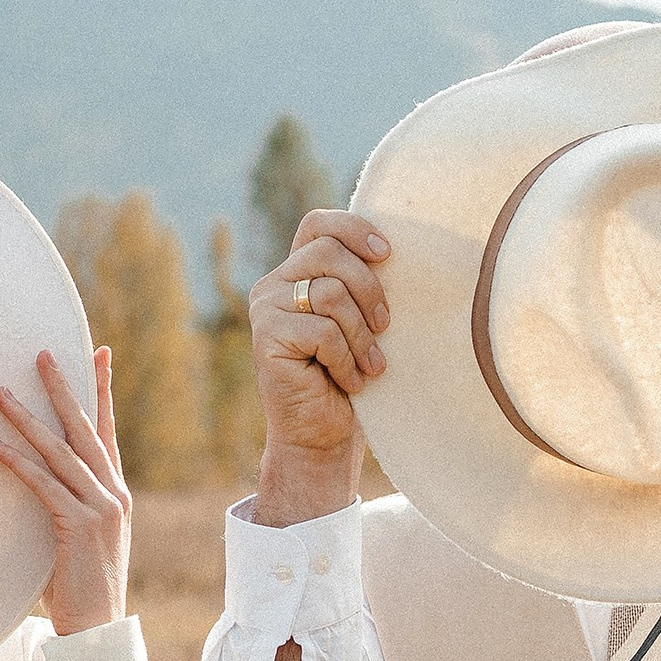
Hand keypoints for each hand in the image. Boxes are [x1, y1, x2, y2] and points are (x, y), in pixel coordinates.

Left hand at [0, 348, 130, 634]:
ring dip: (27, 419)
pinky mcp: (80, 527)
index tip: (99, 352)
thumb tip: (35, 480)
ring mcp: (101, 509)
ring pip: (61, 452)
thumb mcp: (78, 538)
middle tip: (42, 353)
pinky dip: (17, 462)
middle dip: (64, 387)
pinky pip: (43, 485)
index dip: (102, 390)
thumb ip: (66, 506)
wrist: (99, 630)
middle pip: (86, 428)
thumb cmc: (79, 588)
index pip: (107, 431)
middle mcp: (114, 494)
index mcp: (116, 493)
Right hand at [249, 208, 391, 524]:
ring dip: (361, 335)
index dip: (353, 228)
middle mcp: (274, 284)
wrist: (323, 436)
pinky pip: (321, 331)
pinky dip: (346, 359)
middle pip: (329, 254)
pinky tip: (350, 381)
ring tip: (371, 366)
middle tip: (387, 327)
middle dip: (370, 289)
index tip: (388, 254)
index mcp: (297, 272)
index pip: (318, 224)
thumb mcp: (362, 322)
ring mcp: (265, 308)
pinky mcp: (265, 337)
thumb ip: (362, 285)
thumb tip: (394, 249)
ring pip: (329, 294)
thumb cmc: (351, 377)